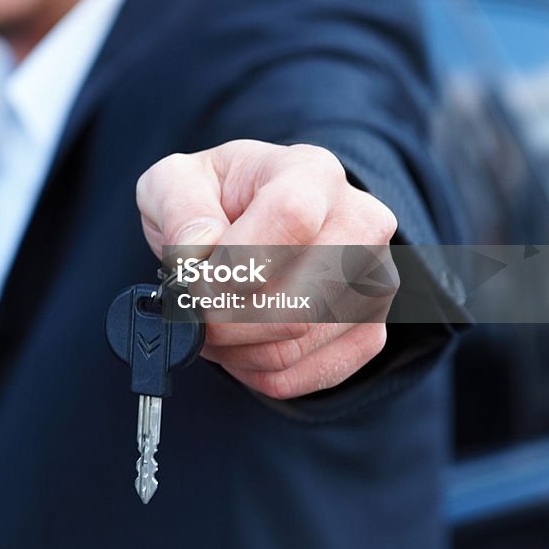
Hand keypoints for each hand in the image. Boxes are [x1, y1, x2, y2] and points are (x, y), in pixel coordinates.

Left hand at [136, 140, 398, 398]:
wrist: (252, 217)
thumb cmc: (214, 197)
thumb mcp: (175, 180)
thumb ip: (179, 208)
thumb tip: (197, 255)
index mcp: (312, 173)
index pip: (292, 217)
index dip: (238, 263)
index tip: (198, 282)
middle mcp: (360, 222)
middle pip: (299, 299)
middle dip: (225, 319)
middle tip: (191, 310)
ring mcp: (373, 281)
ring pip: (297, 345)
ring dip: (233, 347)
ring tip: (209, 322)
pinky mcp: (369, 331)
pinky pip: (303, 376)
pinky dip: (254, 370)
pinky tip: (236, 342)